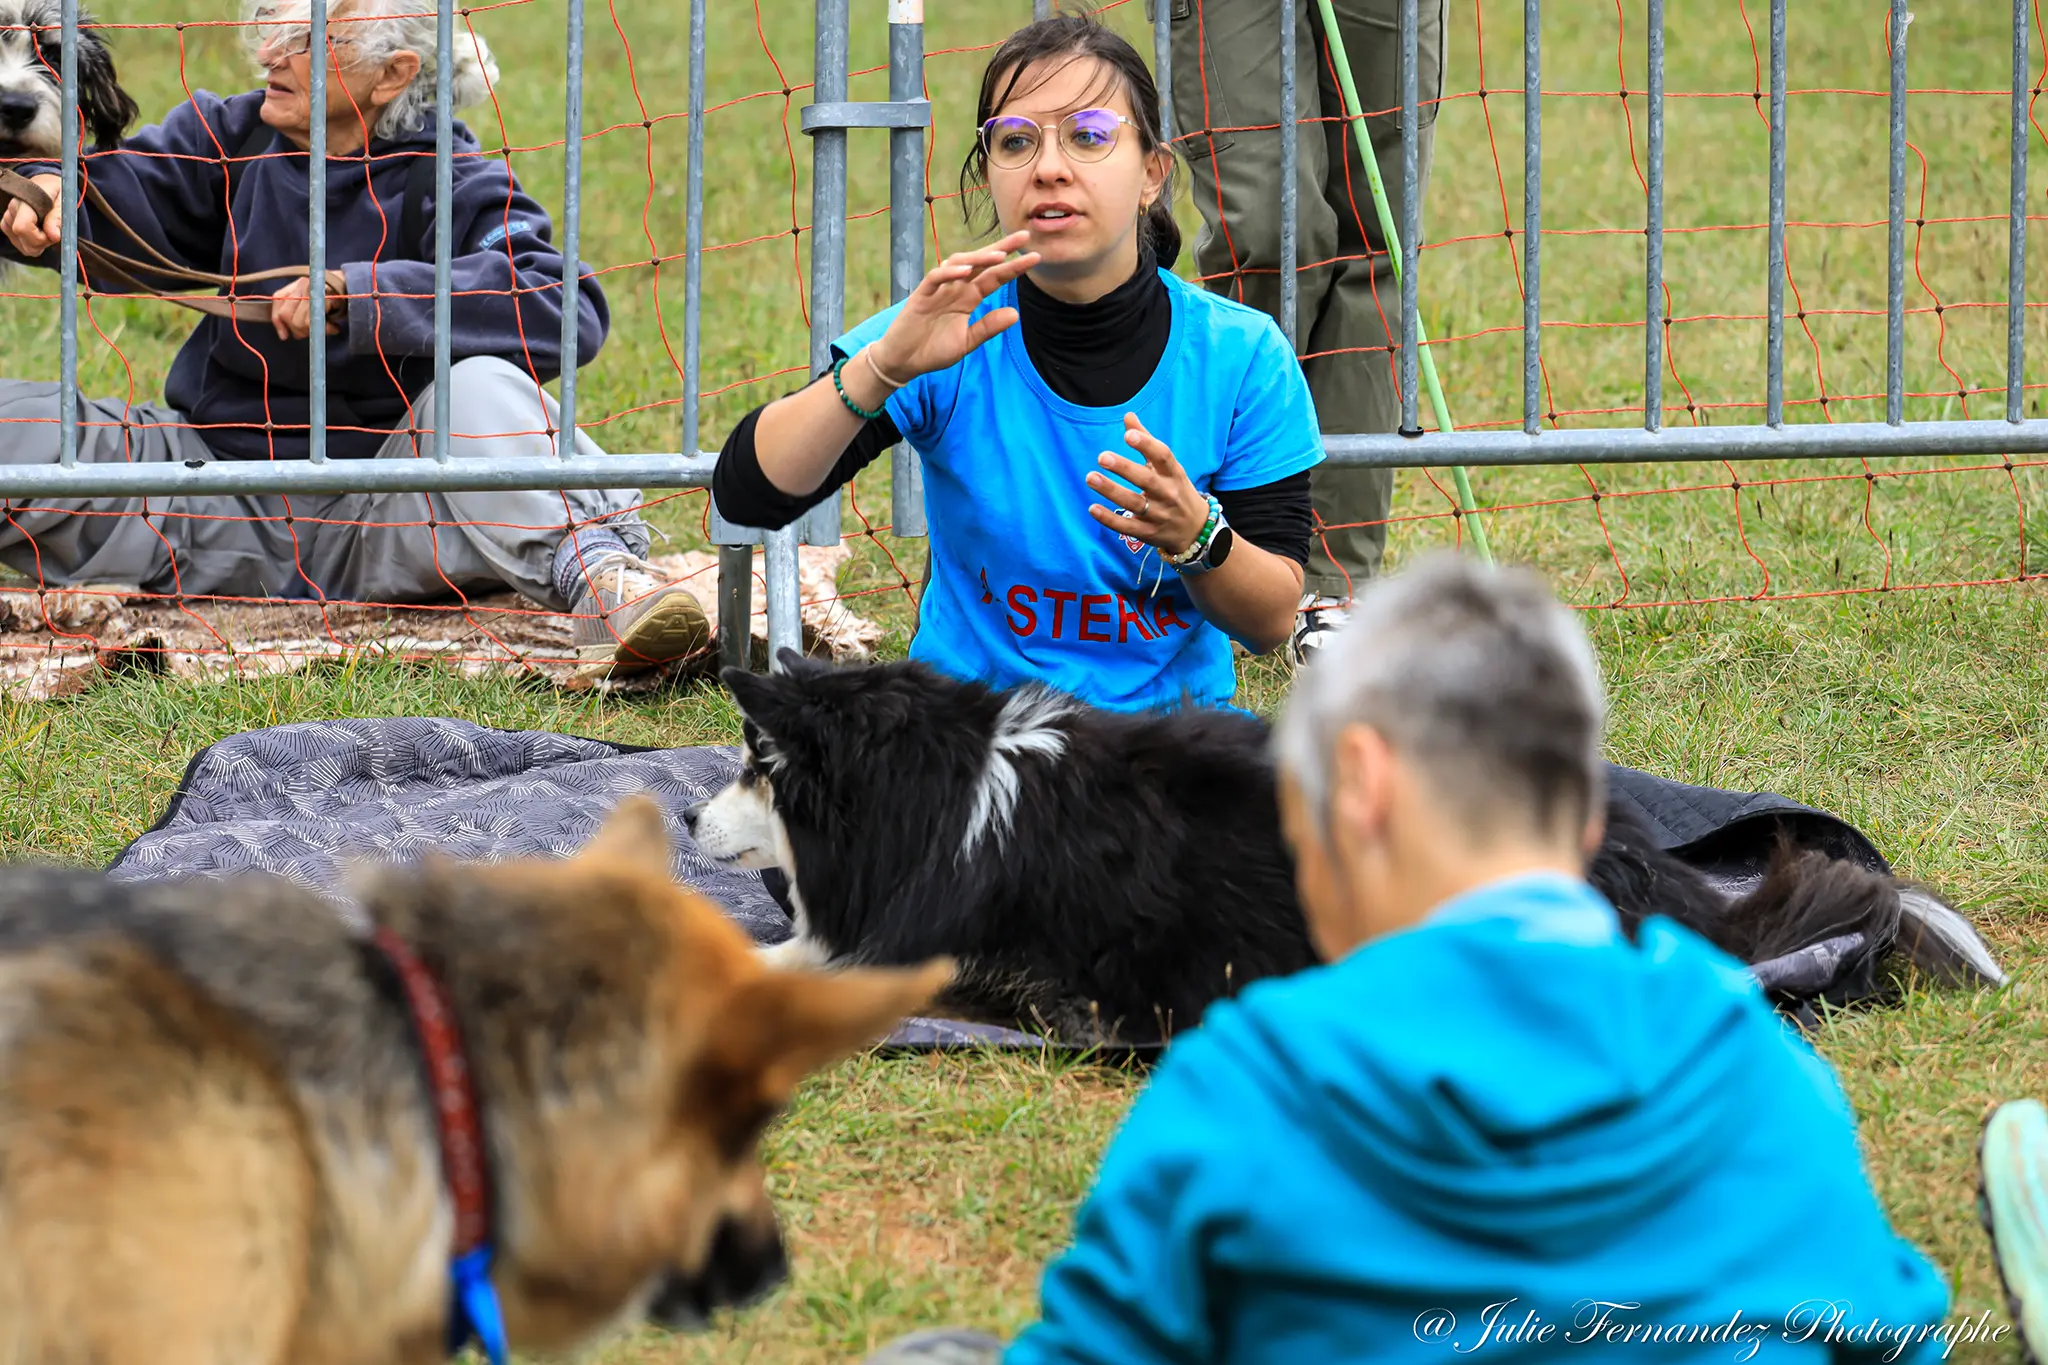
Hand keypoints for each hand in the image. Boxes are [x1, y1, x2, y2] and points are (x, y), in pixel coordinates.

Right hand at [0, 174, 62, 257]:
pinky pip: (21, 245)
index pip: (22, 227)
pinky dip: (33, 243)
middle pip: (23, 240)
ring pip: (23, 246)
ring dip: (39, 243)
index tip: (54, 235)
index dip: (39, 238)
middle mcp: (12, 210)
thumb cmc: (56, 193)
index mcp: (25, 201)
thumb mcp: (63, 201)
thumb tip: (54, 236)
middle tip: (54, 232)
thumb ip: (58, 218)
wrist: (45, 185)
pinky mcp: (7, 226)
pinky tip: (39, 232)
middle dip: (43, 242)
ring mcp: (8, 218)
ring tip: (47, 229)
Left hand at [269, 270, 347, 339]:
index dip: (278, 321)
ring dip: (312, 330)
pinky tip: (334, 327)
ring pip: (300, 322)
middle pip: (286, 315)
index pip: (278, 300)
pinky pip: (316, 323)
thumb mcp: (310, 303)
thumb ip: (295, 313)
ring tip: (324, 327)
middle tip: (311, 330)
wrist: (355, 290)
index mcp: (296, 284)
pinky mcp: (325, 299)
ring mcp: (313, 291)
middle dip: (297, 329)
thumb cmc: (334, 300)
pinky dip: (326, 329)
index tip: (284, 335)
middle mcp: (302, 284)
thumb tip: (284, 335)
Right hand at [866, 230, 1039, 384]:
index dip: (1013, 266)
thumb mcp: (967, 342)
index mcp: (968, 298)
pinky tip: (965, 272)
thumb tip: (1015, 314)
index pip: (994, 277)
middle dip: (1001, 248)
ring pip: (959, 264)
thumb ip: (988, 327)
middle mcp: (955, 289)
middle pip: (980, 262)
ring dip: (978, 258)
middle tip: (1024, 236)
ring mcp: (938, 290)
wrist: (904, 362)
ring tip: (999, 255)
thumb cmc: (933, 350)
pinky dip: (949, 273)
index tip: (1035, 257)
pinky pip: (935, 278)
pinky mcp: (920, 296)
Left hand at [1084, 413, 1210, 556]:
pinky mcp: (1148, 533)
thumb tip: (1128, 416)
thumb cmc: (1176, 490)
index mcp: (1174, 473)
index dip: (1147, 445)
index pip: (1163, 456)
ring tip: (1090, 477)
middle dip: (1124, 468)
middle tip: (1102, 457)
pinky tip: (1092, 508)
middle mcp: (1168, 494)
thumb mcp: (1168, 467)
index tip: (1128, 435)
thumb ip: (1147, 441)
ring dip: (1111, 491)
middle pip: (1146, 479)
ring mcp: (1158, 515)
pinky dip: (1109, 519)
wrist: (1196, 529)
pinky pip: (1127, 526)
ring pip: (1134, 503)